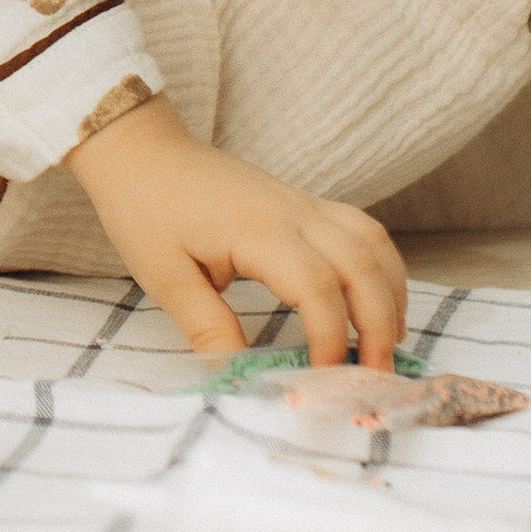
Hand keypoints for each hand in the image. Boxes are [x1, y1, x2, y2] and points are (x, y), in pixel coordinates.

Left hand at [67, 100, 404, 364]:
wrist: (140, 151)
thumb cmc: (145, 210)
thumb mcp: (164, 277)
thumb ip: (207, 327)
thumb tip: (238, 378)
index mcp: (258, 231)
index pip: (317, 288)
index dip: (330, 339)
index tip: (322, 380)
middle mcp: (294, 212)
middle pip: (363, 266)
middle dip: (378, 325)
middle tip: (376, 376)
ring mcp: (303, 203)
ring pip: (373, 243)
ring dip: (390, 294)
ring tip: (386, 345)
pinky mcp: (303, 202)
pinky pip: (361, 231)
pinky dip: (380, 267)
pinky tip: (374, 302)